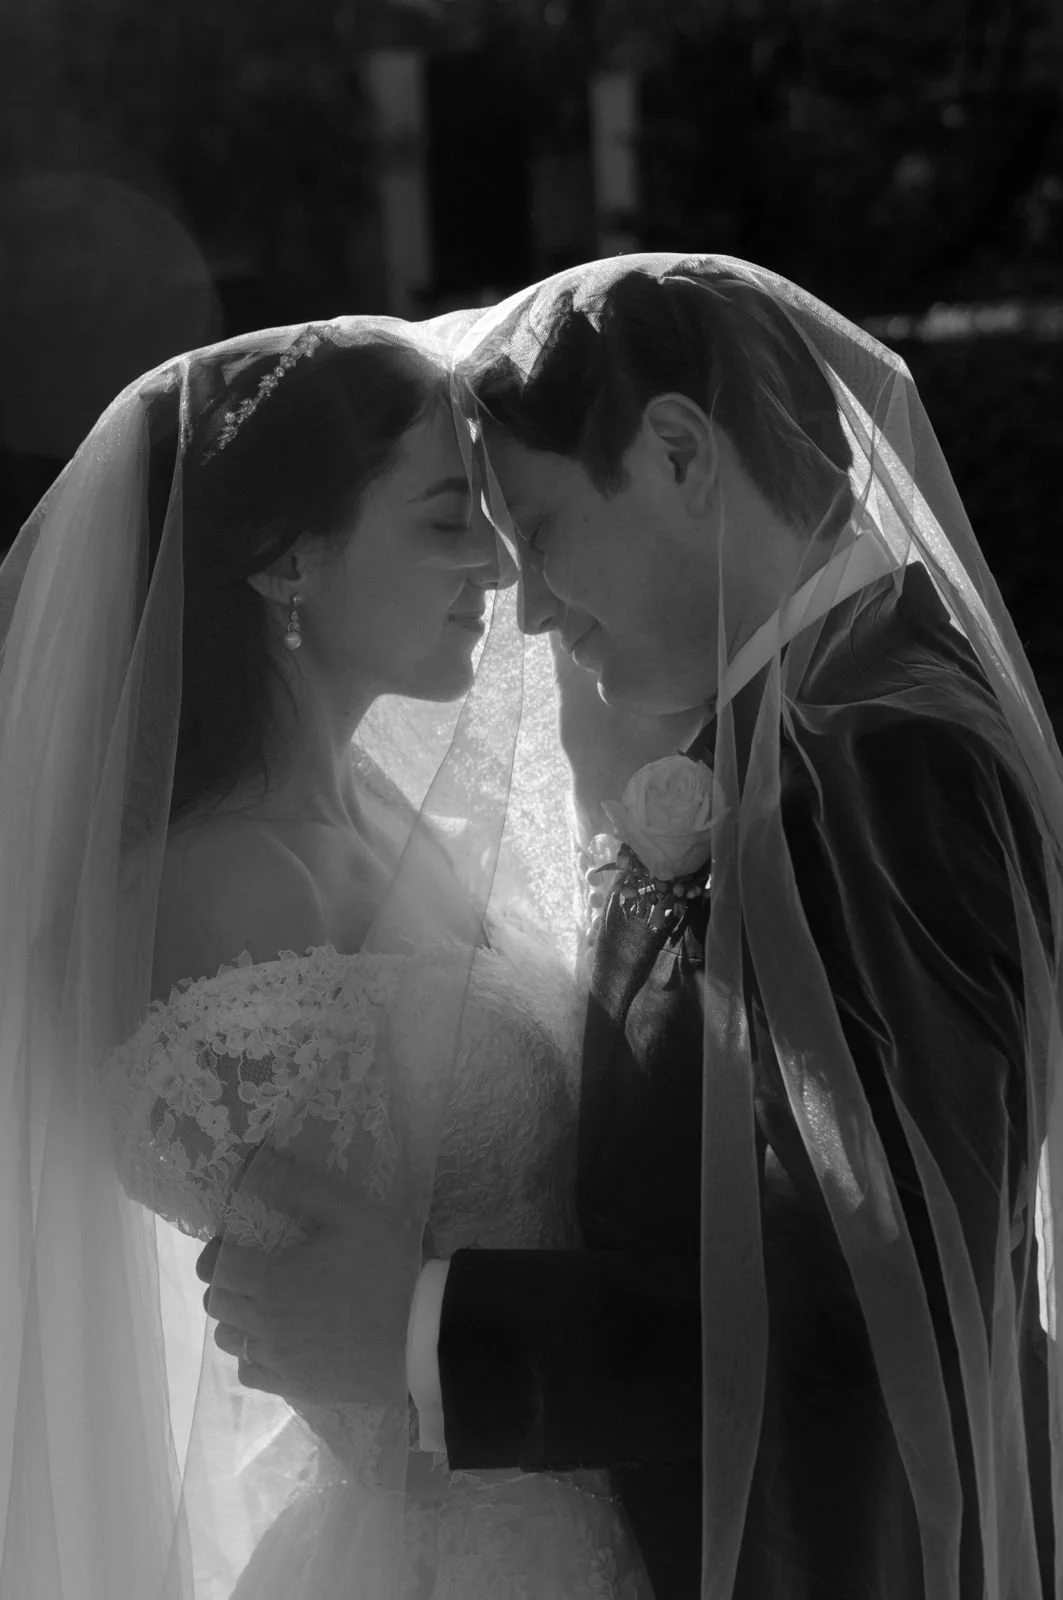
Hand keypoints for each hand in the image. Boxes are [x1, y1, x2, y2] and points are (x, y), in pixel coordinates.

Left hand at [195, 1149, 421, 1407]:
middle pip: (217, 1304)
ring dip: (237, 1319)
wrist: (420, 1337)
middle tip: (253, 1269)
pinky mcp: (295, 1387)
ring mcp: (277, 1361)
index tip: (235, 1244)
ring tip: (265, 1305)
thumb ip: (299, 1187)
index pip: (214, 1268)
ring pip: (229, 1340)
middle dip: (226, 1283)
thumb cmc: (386, 1269)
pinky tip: (279, 1341)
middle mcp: (262, 1324)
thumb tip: (254, 1162)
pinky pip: (251, 1372)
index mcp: (270, 1280)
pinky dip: (254, 1354)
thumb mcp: (351, 1213)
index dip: (216, 1253)